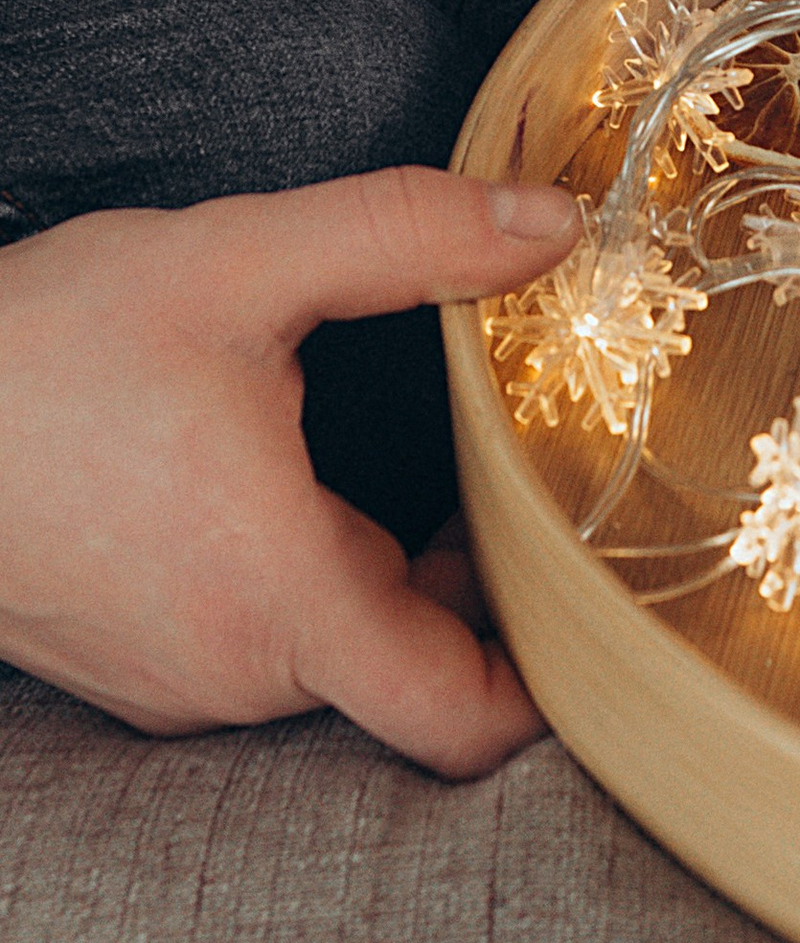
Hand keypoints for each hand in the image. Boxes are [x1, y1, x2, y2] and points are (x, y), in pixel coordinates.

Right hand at [0, 166, 582, 773]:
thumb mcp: (239, 261)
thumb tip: (552, 222)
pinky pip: (257, 637)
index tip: (600, 590)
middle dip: (479, 578)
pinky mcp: (126, 656)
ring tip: (429, 457)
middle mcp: (233, 674)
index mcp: (283, 603)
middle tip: (526, 467)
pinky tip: (299, 471)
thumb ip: (408, 237)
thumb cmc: (40, 355)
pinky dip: (306, 572)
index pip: (461, 720)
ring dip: (389, 567)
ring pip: (333, 648)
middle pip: (411, 663)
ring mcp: (172, 678)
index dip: (554, 679)